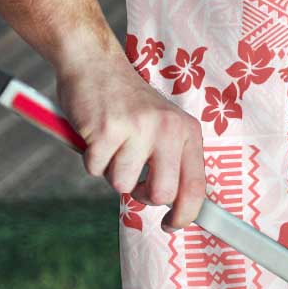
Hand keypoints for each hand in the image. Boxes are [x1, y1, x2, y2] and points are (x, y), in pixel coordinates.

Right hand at [55, 51, 205, 231]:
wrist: (95, 63)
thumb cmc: (128, 104)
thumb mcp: (163, 126)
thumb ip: (172, 160)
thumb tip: (179, 207)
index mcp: (187, 131)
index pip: (196, 185)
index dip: (186, 214)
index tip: (172, 225)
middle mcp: (168, 129)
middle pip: (162, 194)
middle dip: (143, 196)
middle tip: (133, 180)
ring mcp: (138, 128)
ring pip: (122, 185)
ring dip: (111, 171)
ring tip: (112, 144)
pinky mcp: (107, 130)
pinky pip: (95, 170)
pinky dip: (91, 159)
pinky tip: (96, 135)